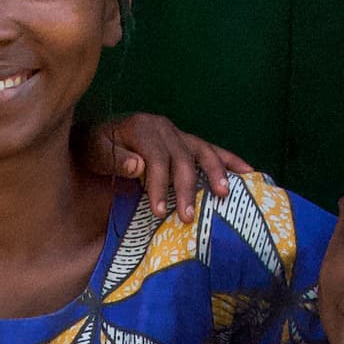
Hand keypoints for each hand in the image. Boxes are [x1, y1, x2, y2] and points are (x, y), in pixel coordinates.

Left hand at [81, 114, 252, 220]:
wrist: (96, 134)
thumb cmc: (94, 148)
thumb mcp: (95, 152)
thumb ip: (115, 159)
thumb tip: (138, 166)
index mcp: (141, 128)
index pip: (156, 158)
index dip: (159, 185)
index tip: (159, 212)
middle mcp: (164, 127)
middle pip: (182, 158)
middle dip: (186, 189)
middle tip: (187, 217)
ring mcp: (178, 133)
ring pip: (202, 151)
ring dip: (216, 173)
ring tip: (223, 195)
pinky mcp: (187, 141)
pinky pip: (211, 150)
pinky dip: (230, 160)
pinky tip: (249, 172)